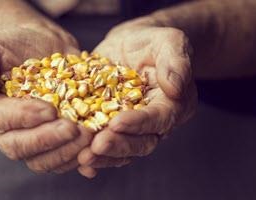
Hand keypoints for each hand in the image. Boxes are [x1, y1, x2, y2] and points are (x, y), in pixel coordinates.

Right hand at [0, 25, 92, 173]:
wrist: (38, 48)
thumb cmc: (10, 46)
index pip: (0, 121)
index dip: (24, 118)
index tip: (50, 110)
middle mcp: (2, 132)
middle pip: (20, 147)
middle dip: (48, 140)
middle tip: (74, 129)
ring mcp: (28, 141)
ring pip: (42, 161)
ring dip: (66, 152)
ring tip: (89, 137)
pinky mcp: (50, 144)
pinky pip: (61, 160)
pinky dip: (78, 158)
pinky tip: (93, 151)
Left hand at [77, 21, 197, 177]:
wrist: (131, 43)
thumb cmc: (153, 41)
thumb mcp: (169, 41)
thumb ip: (175, 61)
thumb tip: (175, 88)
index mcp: (174, 104)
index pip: (159, 119)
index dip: (139, 123)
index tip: (117, 122)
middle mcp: (155, 122)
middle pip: (141, 142)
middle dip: (118, 146)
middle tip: (97, 145)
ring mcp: (132, 128)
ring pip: (122, 150)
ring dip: (103, 156)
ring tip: (83, 157)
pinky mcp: (111, 126)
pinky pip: (105, 145)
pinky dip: (95, 157)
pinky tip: (80, 163)